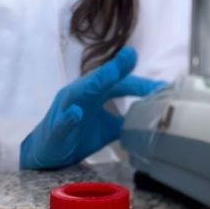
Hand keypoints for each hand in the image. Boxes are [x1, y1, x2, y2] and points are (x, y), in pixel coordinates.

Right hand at [19, 46, 166, 169]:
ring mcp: (66, 108)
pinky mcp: (57, 126)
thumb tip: (152, 119)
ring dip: (95, 81)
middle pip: (100, 78)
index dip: (141, 84)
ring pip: (80, 91)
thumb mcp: (106, 127)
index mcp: (94, 92)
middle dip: (116, 68)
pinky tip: (77, 113)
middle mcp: (81, 94)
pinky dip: (70, 116)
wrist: (45, 152)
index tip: (164, 87)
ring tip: (110, 74)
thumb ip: (126, 119)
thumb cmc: (77, 134)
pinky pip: (63, 120)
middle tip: (131, 55)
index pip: (120, 84)